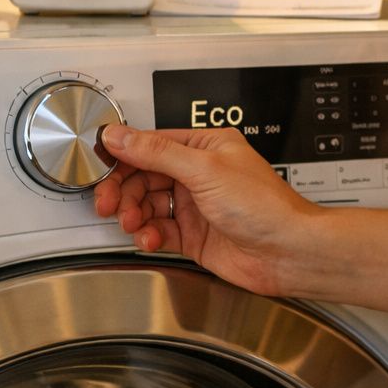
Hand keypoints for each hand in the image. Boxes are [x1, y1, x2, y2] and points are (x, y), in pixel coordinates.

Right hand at [93, 124, 317, 296]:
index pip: (152, 145)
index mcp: (206, 148)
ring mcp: (196, 206)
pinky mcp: (194, 236)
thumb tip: (121, 135)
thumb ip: (157, 153)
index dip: (123, 157)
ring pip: (148, 205)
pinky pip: (159, 231)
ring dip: (135, 214)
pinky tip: (150, 238)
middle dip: (124, 190)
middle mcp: (200, 174)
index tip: (99, 166)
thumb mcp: (204, 169)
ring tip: (133, 223)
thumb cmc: (264, 206)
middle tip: (109, 203)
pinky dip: (149, 235)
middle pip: (145, 177)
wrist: (288, 252)